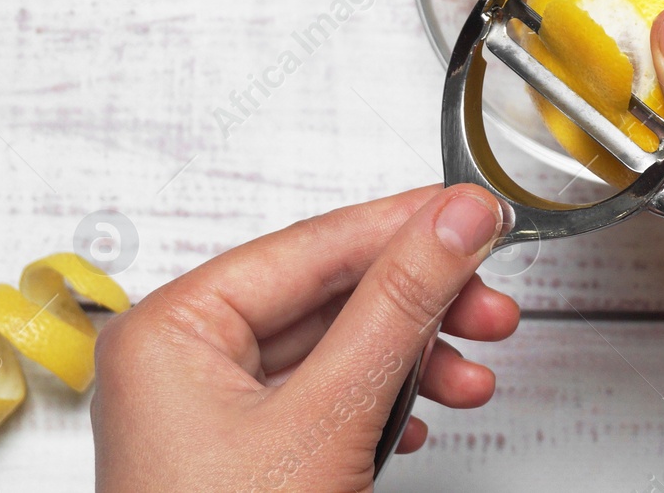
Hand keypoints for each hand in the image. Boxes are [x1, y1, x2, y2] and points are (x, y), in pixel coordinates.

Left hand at [92, 185, 516, 491]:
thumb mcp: (330, 413)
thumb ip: (399, 304)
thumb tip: (453, 221)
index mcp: (173, 328)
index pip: (313, 244)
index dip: (407, 226)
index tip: (477, 214)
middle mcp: (184, 357)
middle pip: (332, 293)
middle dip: (423, 306)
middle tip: (490, 304)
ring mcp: (213, 407)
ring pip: (340, 346)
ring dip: (417, 358)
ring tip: (474, 372)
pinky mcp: (247, 449)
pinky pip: (330, 393)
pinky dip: (387, 399)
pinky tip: (427, 411)